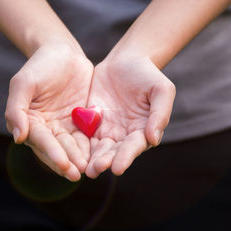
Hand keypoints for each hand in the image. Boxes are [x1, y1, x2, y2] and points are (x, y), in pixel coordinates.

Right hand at [5, 42, 92, 181]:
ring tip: (91, 170)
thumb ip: (17, 109)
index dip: (52, 153)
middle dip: (67, 162)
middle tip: (78, 174)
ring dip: (80, 159)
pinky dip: (92, 147)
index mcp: (29, 122)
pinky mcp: (81, 122)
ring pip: (72, 147)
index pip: (41, 141)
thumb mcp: (23, 82)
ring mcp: (64, 126)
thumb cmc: (40, 65)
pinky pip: (87, 137)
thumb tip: (18, 138)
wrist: (63, 52)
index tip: (64, 164)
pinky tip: (102, 156)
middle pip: (57, 149)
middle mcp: (46, 128)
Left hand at [85, 57, 175, 177]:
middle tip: (95, 170)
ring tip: (83, 168)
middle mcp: (124, 134)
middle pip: (114, 151)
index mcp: (142, 130)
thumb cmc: (148, 75)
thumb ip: (159, 113)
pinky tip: (70, 151)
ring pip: (97, 147)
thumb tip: (154, 139)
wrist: (126, 60)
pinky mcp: (90, 121)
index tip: (117, 168)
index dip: (126, 157)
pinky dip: (78, 144)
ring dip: (91, 158)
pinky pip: (83, 134)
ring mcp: (106, 129)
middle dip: (105, 161)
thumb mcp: (161, 90)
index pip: (134, 146)